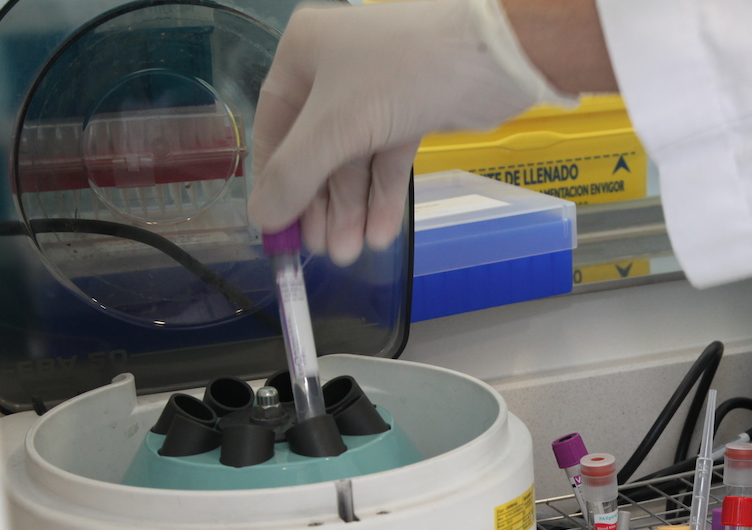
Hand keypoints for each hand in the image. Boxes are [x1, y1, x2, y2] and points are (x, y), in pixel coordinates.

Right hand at [248, 0, 567, 264]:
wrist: (490, 56)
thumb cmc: (398, 75)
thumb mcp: (335, 126)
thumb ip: (294, 175)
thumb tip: (261, 218)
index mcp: (302, 55)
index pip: (274, 127)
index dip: (275, 181)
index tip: (278, 228)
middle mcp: (334, 71)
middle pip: (317, 150)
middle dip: (321, 204)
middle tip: (322, 250)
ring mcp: (375, 93)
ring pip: (354, 160)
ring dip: (352, 208)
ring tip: (349, 253)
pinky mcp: (411, 112)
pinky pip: (387, 161)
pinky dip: (384, 197)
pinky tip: (381, 234)